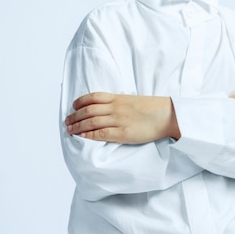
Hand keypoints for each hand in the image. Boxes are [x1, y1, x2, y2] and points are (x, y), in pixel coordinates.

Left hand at [65, 92, 180, 142]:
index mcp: (118, 98)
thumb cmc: (153, 109)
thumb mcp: (133, 100)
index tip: (73, 106)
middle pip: (88, 110)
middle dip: (75, 116)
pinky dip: (89, 135)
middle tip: (67, 121)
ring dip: (77, 126)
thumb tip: (108, 108)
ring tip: (69, 130)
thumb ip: (120, 103)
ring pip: (91, 122)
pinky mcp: (122, 133)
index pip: (93, 97)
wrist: (167, 115)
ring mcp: (118, 120)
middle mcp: (115, 108)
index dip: (80, 101)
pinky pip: (101, 134)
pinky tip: (82, 136)